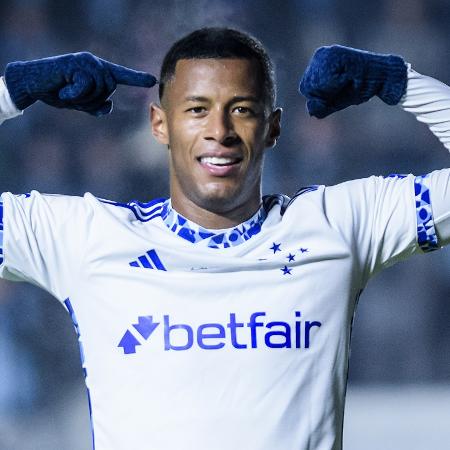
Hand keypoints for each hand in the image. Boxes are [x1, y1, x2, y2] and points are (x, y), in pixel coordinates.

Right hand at [4, 52, 156, 115]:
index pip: (121, 76)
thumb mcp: (81, 104)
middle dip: (92, 100)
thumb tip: (109, 105)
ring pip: (99, 88)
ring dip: (82, 97)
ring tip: (67, 90)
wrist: (34, 84)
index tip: (153, 81)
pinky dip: (74, 92)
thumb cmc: (59, 92)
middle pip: (109, 89)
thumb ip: (96, 106)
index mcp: (100, 72)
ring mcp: (86, 61)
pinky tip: (62, 87)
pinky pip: (85, 85)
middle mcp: (96, 63)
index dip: (137, 79)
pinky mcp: (74, 62)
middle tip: (73, 96)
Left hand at [299, 45, 406, 117]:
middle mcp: (320, 55)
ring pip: (317, 85)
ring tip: (347, 79)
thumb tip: (311, 110)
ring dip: (333, 89)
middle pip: (309, 87)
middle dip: (326, 93)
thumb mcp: (335, 101)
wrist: (382, 78)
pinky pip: (327, 80)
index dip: (322, 97)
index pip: (306, 89)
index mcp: (316, 65)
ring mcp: (328, 52)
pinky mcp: (336, 54)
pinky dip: (338, 84)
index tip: (340, 88)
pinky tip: (349, 76)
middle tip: (345, 84)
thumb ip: (321, 107)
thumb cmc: (359, 89)